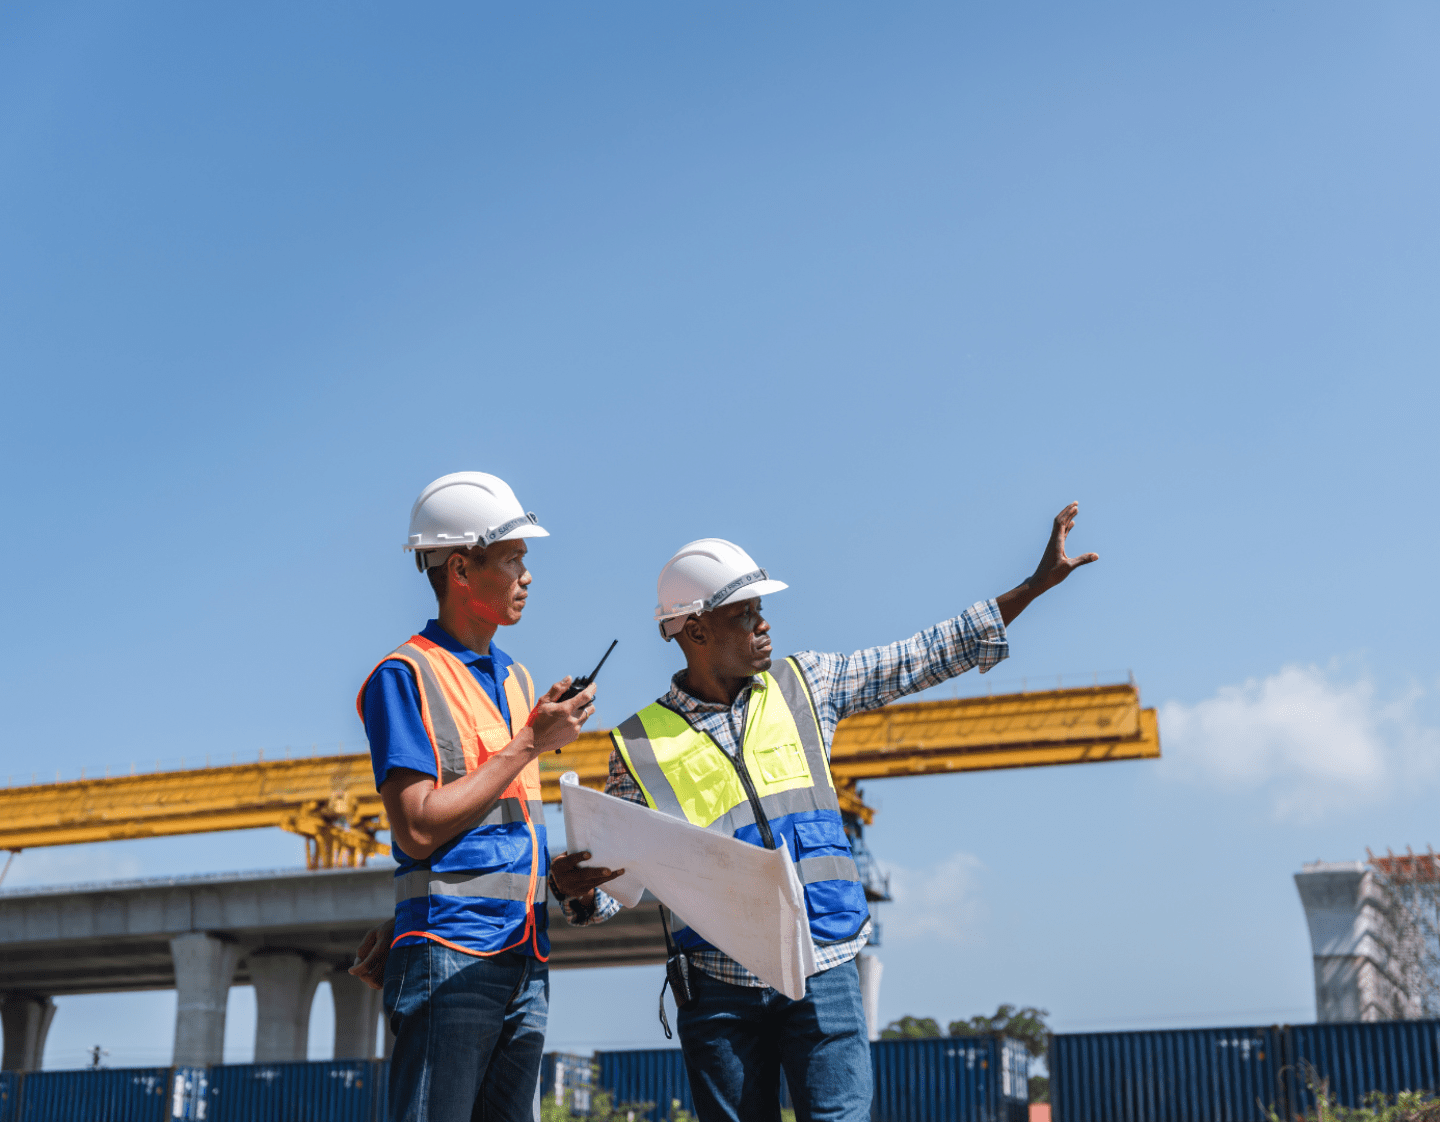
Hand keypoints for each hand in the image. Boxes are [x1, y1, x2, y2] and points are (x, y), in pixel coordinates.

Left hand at [348, 917, 393, 990]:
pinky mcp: (400, 970)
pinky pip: (386, 983)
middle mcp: (391, 957)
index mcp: (384, 946)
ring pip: (380, 984)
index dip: (356, 970)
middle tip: (359, 968)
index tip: (350, 970)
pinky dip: (377, 981)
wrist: (411, 928)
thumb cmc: (388, 929)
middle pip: (372, 978)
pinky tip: (375, 972)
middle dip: (362, 975)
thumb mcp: (373, 933)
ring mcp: (397, 965)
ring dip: (370, 980)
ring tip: (367, 971)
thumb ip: (363, 947)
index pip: (367, 965)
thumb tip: (358, 962)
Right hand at [529, 678, 596, 753]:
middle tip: (581, 700)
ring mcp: (574, 730)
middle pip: (591, 708)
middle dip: (588, 702)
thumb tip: (569, 678)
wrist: (534, 741)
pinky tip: (565, 722)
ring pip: (586, 717)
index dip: (592, 689)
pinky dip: (576, 722)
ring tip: (570, 711)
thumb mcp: (544, 701)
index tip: (593, 685)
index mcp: (565, 709)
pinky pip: (580, 726)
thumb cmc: (538, 719)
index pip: (585, 696)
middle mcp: (573, 720)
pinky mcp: (574, 736)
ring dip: (582, 712)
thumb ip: (557, 689)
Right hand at [549, 850, 625, 905]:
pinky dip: (606, 879)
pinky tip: (616, 873)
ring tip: (619, 870)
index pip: (568, 861)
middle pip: (582, 875)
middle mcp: (564, 879)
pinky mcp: (581, 891)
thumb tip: (593, 840)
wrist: (560, 882)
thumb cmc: (566, 862)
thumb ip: (574, 851)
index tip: (589, 854)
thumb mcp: (564, 857)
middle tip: (608, 870)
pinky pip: (595, 884)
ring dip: (607, 876)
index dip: (578, 858)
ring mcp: (573, 888)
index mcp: (558, 866)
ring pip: (592, 882)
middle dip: (596, 872)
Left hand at [995, 501, 1098, 625]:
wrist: (1040, 581)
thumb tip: (1096, 555)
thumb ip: (1083, 560)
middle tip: (1076, 503)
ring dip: (1067, 517)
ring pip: (1060, 526)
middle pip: (1059, 521)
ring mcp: (1054, 543)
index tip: (1075, 506)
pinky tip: (1072, 524)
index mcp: (1056, 541)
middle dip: (1067, 511)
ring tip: (1075, 510)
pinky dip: (1067, 526)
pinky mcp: (1055, 547)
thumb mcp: (1069, 567)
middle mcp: (1054, 540)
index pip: (1061, 522)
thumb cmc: (1052, 574)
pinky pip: (1062, 533)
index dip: (1068, 513)